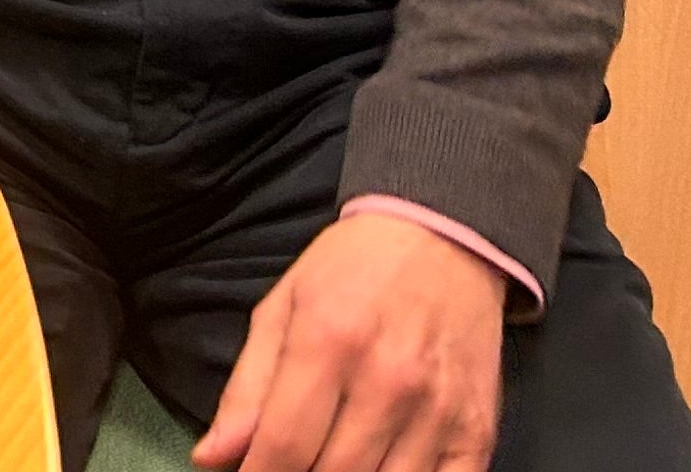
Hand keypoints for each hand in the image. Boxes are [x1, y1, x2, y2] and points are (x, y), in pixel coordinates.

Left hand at [194, 209, 503, 471]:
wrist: (443, 241)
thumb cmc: (349, 272)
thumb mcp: (281, 309)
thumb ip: (247, 389)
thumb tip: (211, 458)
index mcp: (328, 342)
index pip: (285, 445)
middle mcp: (388, 381)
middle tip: (285, 467)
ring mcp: (440, 410)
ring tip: (327, 465)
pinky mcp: (479, 430)